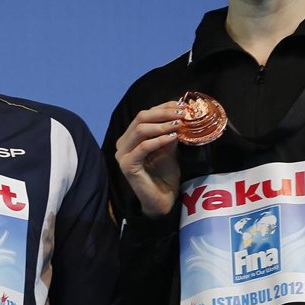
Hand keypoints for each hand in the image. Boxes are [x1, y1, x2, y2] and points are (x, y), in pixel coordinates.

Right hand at [114, 100, 182, 217]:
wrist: (163, 199)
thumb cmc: (165, 174)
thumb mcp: (169, 148)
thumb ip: (169, 132)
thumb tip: (179, 113)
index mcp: (130, 137)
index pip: (144, 114)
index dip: (163, 107)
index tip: (182, 105)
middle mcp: (122, 144)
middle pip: (141, 118)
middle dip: (163, 113)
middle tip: (182, 113)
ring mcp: (122, 155)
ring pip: (140, 130)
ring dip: (162, 124)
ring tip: (179, 124)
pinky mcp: (127, 165)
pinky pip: (143, 147)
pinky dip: (159, 140)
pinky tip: (173, 137)